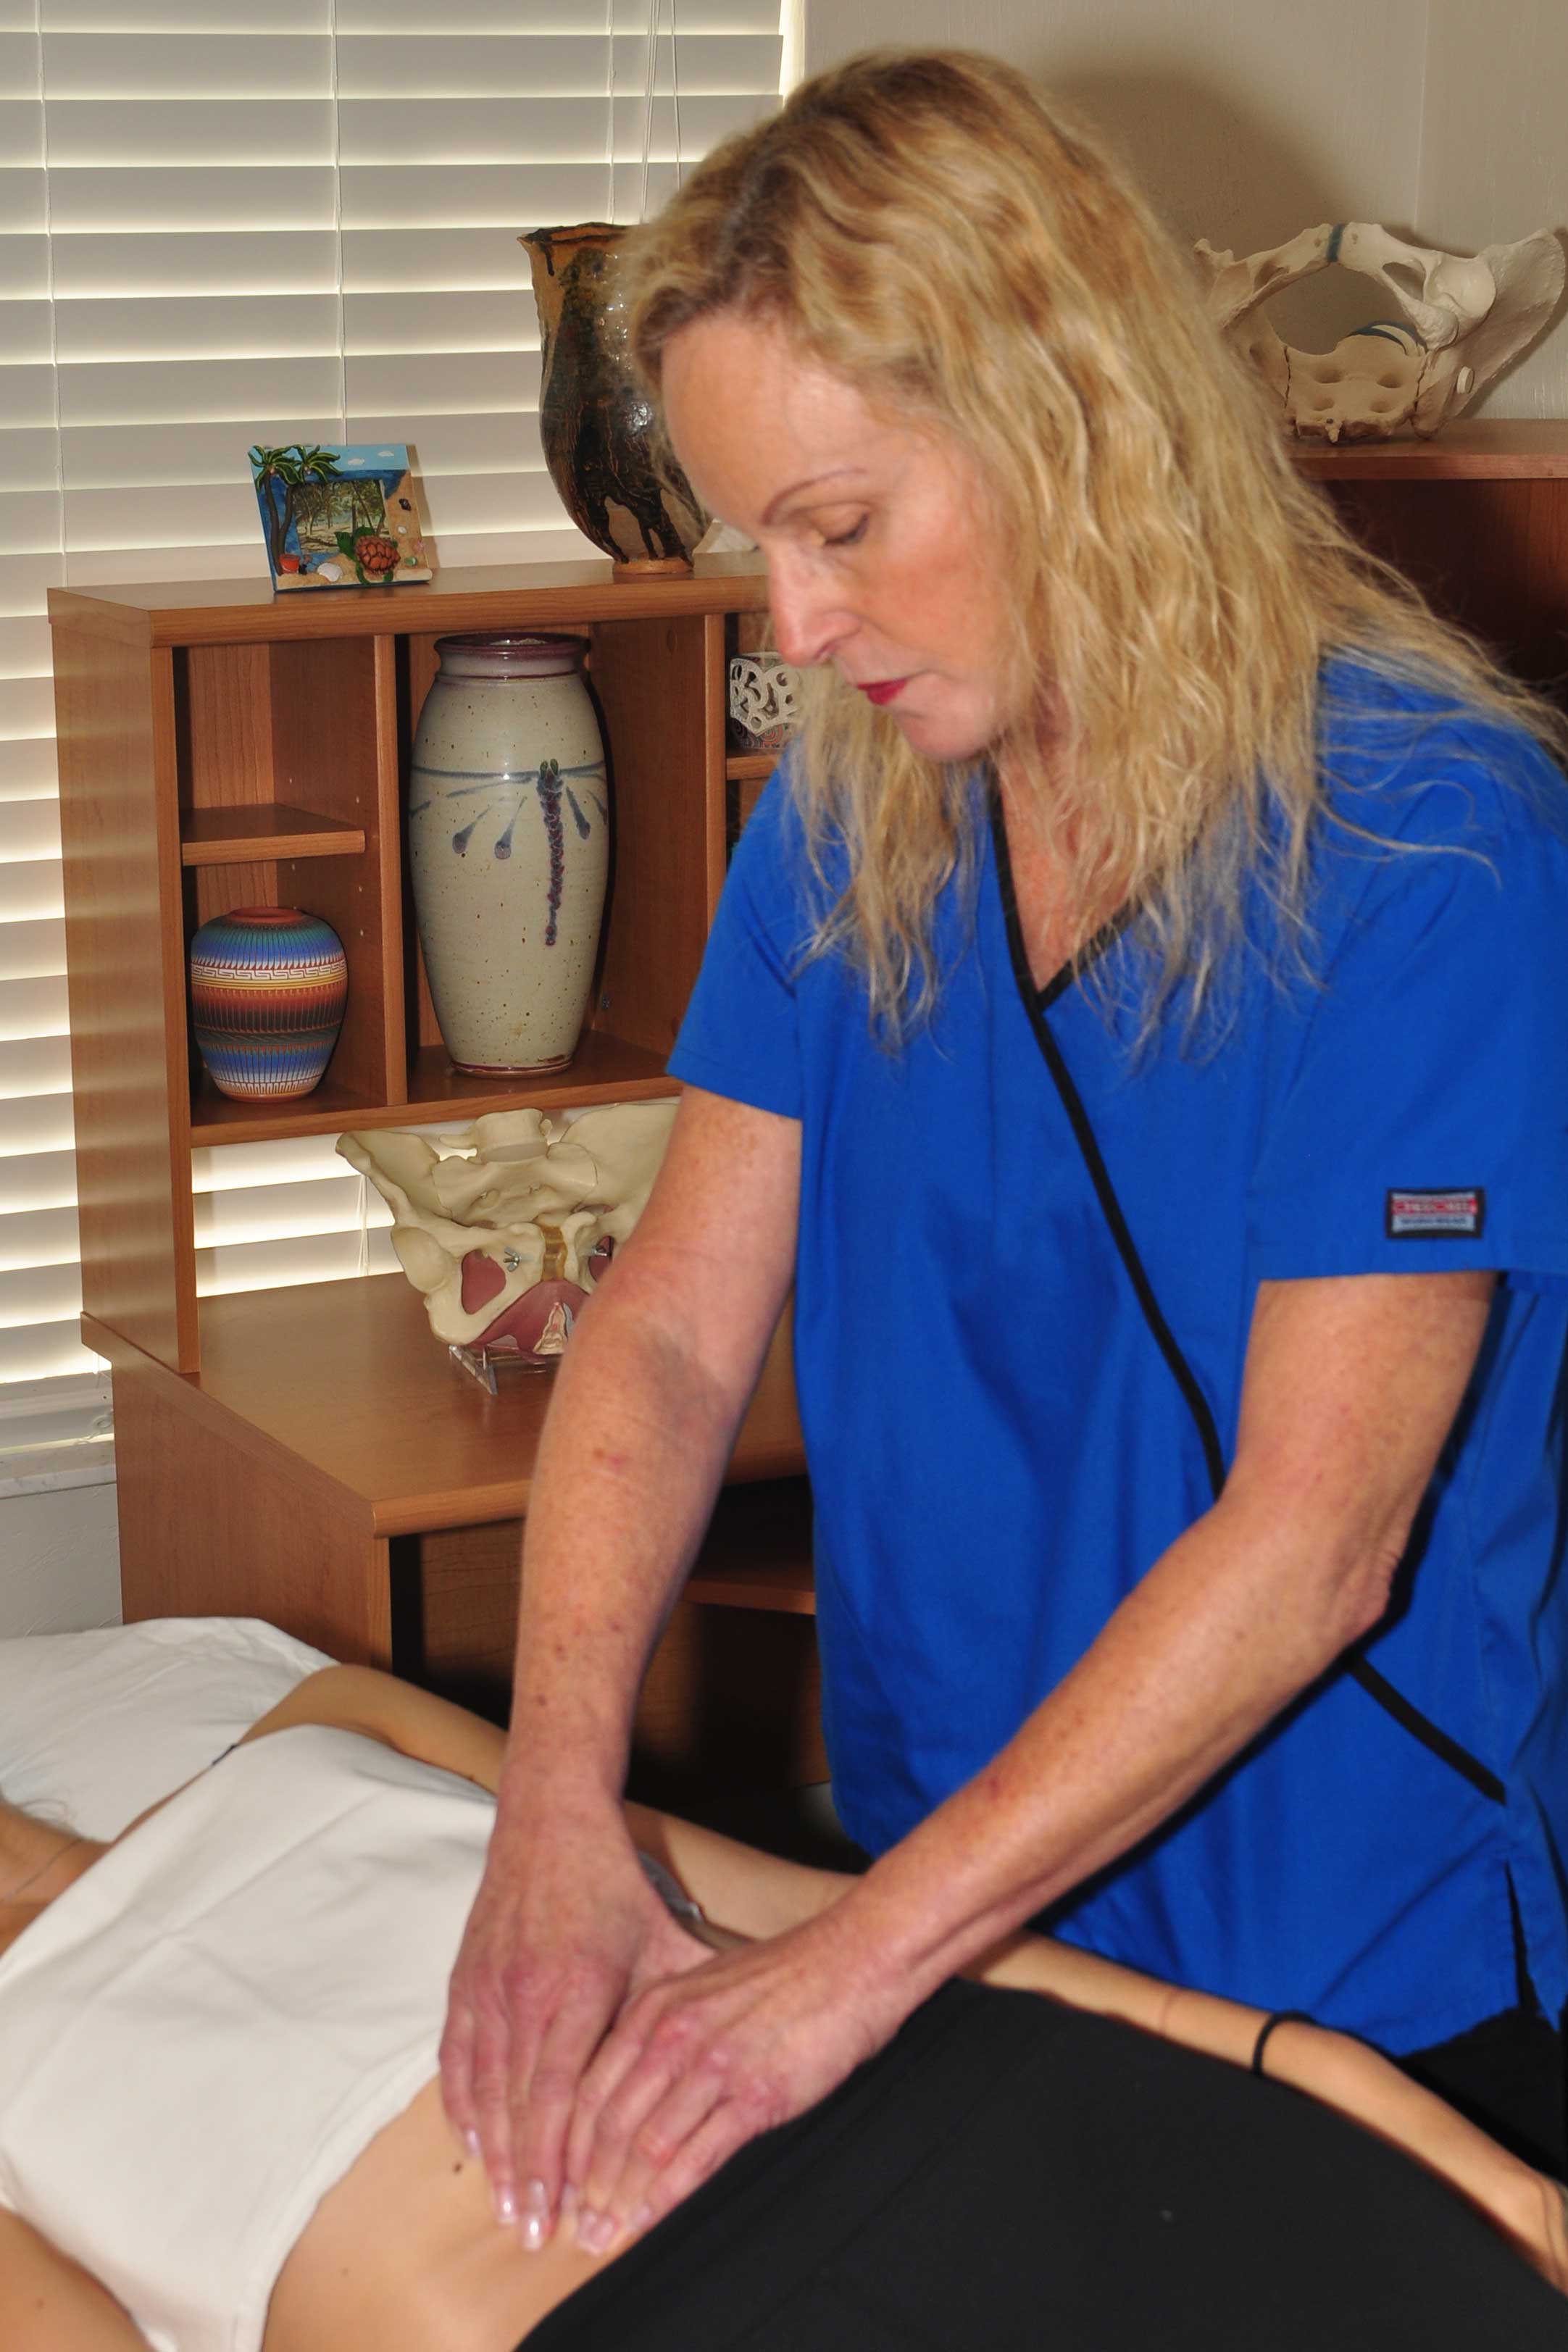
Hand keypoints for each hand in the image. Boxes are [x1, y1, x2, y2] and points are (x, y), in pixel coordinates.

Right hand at [439, 1808, 708, 2246]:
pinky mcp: (465, 1978)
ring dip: (491, 2151)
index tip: (563, 2210)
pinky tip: (472, 2141)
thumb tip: (727, 2052)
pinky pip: (456, 2056)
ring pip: (482, 2087)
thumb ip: (681, 2002)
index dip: (556, 2160)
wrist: (549, 1820)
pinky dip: (461, 2103)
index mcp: (576, 1987)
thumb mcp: (661, 1937)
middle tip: (532, 2232)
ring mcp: (487, 1986)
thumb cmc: (612, 1882)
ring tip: (503, 2204)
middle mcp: (524, 1993)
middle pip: (516, 2106)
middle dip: (523, 2175)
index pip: (557, 2097)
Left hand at [563, 1907, 911, 2253]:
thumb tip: (629, 2089)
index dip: (566, 2145)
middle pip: (608, 2123)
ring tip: (605, 2234)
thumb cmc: (784, 1978)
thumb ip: (663, 2031)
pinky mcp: (755, 2095)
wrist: (851, 1964)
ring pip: (646, 2146)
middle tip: (573, 2225)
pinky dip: (666, 2196)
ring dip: (620, 2199)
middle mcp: (673, 2034)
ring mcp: (713, 2065)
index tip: (559, 2184)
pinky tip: (650, 2220)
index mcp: (654, 2007)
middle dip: (585, 2184)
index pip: (589, 2088)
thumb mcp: (704, 1990)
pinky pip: (697, 2156)